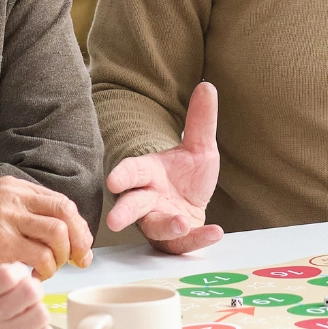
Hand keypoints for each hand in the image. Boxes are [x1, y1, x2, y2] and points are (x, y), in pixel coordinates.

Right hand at [0, 176, 93, 281]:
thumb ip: (25, 214)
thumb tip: (62, 231)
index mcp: (13, 187)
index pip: (61, 202)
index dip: (78, 226)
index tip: (81, 245)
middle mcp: (11, 197)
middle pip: (66, 212)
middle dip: (79, 239)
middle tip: (78, 259)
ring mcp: (5, 217)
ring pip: (57, 233)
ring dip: (61, 257)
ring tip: (49, 269)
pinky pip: (40, 255)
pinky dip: (45, 269)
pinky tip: (35, 276)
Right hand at [106, 81, 222, 253]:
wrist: (194, 204)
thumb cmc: (187, 176)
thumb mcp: (199, 148)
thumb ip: (200, 121)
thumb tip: (207, 85)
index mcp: (147, 174)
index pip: (131, 172)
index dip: (121, 176)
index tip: (113, 181)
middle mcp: (147, 199)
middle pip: (132, 205)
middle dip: (123, 213)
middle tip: (115, 221)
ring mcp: (158, 221)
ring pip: (154, 227)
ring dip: (166, 226)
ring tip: (180, 222)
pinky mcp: (173, 240)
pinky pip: (182, 243)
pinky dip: (198, 239)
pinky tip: (214, 232)